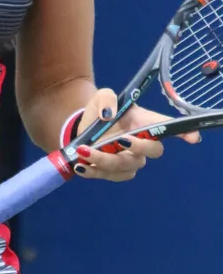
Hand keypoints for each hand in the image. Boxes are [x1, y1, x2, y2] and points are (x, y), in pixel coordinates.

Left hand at [73, 89, 199, 182]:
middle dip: (138, 147)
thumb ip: (107, 98)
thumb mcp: (102, 97)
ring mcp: (130, 161)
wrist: (83, 127)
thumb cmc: (101, 111)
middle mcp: (142, 144)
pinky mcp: (115, 173)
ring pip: (126, 166)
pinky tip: (81, 165)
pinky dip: (93, 171)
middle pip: (153, 151)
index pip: (168, 128)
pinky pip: (108, 176)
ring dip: (105, 159)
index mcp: (145, 123)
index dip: (184, 133)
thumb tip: (109, 114)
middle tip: (119, 140)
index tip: (193, 138)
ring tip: (84, 151)